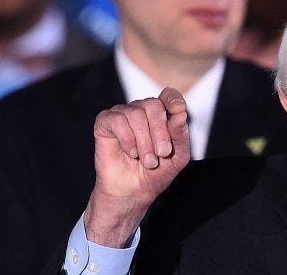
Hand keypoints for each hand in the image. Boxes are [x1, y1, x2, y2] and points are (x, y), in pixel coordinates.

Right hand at [84, 87, 189, 247]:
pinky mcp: (105, 122)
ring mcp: (123, 114)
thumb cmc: (156, 173)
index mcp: (161, 115)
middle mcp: (142, 110)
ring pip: (136, 113)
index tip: (178, 110)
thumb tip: (180, 112)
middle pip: (153, 105)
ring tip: (147, 160)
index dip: (173, 99)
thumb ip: (180, 134)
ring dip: (144, 141)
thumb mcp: (178, 156)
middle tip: (162, 153)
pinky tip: (131, 153)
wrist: (133, 192)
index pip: (168, 95)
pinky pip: (117, 120)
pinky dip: (128, 139)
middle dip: (160, 131)